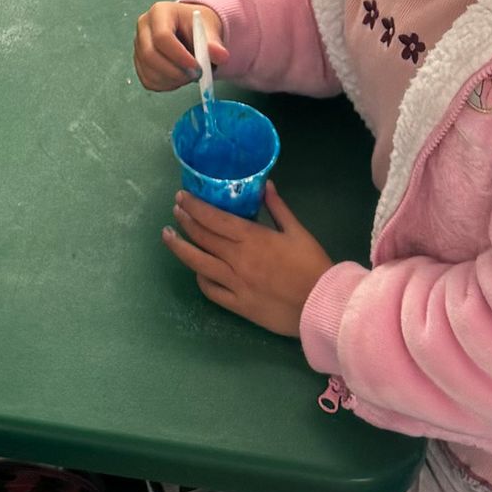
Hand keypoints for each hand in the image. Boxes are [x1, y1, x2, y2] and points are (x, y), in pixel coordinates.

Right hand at [135, 0, 225, 91]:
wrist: (193, 30)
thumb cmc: (198, 26)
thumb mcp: (209, 29)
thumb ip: (214, 43)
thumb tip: (221, 56)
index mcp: (160, 12)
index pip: (161, 36)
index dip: (179, 56)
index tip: (197, 67)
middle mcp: (144, 27)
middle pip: (150, 55)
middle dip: (174, 71)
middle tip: (195, 76)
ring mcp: (138, 45)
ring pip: (149, 71)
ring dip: (172, 80)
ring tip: (190, 75)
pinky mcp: (139, 62)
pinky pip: (148, 80)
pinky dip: (166, 85)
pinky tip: (179, 78)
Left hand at [164, 181, 333, 334]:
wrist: (322, 305)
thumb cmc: (313, 266)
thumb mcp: (298, 231)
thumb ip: (278, 208)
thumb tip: (266, 185)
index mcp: (252, 239)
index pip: (214, 219)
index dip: (195, 207)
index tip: (182, 197)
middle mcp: (237, 259)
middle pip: (203, 238)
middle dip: (185, 221)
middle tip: (175, 211)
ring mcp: (235, 284)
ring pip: (199, 263)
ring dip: (181, 248)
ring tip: (169, 237)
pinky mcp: (238, 305)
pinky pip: (211, 291)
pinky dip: (200, 278)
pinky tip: (196, 270)